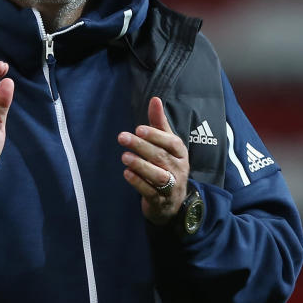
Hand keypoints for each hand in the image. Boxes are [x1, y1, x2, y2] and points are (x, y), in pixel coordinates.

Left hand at [118, 97, 189, 225]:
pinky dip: (138, 183)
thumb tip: (154, 99)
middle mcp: (178, 169)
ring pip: (157, 175)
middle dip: (141, 146)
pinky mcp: (160, 200)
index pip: (172, 143)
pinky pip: (150, 192)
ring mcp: (171, 186)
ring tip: (124, 156)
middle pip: (161, 157)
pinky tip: (126, 174)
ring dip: (140, 165)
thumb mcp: (166, 145)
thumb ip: (159, 124)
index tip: (139, 129)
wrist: (172, 203)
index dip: (156, 136)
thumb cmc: (167, 166)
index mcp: (180, 154)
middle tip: (122, 137)